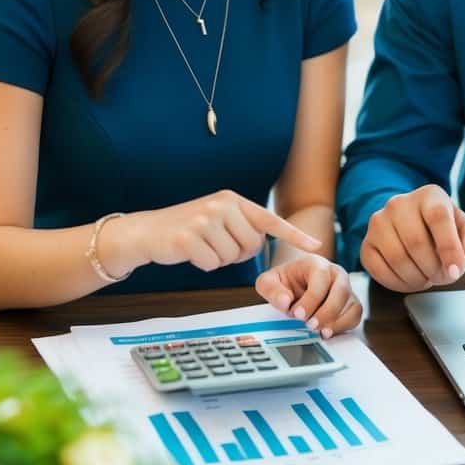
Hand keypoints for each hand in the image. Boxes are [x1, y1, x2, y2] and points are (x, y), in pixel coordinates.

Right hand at [102, 190, 319, 275]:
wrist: (149, 231)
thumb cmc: (188, 229)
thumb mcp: (217, 218)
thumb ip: (241, 225)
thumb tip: (263, 244)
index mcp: (233, 200)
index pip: (270, 220)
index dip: (294, 235)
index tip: (316, 246)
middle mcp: (222, 205)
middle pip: (252, 246)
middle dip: (237, 253)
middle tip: (215, 243)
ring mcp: (205, 220)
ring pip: (232, 258)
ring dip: (219, 259)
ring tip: (201, 245)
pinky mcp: (189, 237)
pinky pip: (213, 264)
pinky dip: (204, 264)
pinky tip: (190, 251)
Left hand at [255, 254, 362, 336]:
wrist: (293, 288)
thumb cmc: (283, 283)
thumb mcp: (268, 282)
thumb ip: (271, 289)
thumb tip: (285, 302)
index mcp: (316, 263)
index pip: (321, 278)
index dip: (311, 299)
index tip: (298, 314)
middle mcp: (335, 273)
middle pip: (341, 290)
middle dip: (326, 311)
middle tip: (310, 326)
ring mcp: (346, 288)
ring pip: (351, 304)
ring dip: (336, 321)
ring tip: (319, 331)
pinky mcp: (351, 303)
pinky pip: (355, 316)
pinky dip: (343, 326)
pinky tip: (327, 332)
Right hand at [359, 185, 464, 292]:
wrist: (410, 224)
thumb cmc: (440, 226)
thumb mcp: (463, 227)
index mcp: (428, 195)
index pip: (438, 218)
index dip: (449, 247)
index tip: (456, 270)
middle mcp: (399, 204)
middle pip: (416, 241)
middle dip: (434, 268)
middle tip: (444, 277)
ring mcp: (378, 222)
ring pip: (397, 258)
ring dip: (417, 278)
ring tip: (428, 277)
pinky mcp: (367, 244)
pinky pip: (379, 270)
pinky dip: (399, 283)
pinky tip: (411, 280)